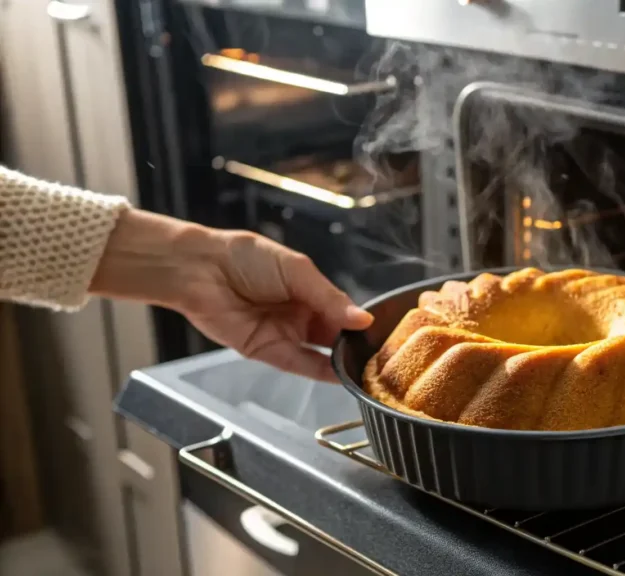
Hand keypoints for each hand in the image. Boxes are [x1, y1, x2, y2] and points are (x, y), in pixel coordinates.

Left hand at [90, 209, 372, 380]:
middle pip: (336, 335)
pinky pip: (300, 365)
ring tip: (369, 369)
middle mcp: (300, 315)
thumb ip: (329, 298)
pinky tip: (343, 376)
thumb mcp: (297, 271)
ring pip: (322, 353)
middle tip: (383, 356)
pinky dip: (322, 372)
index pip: (343, 311)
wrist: (201, 270)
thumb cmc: (245, 258)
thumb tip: (362, 318)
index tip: (385, 334)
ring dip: (343, 361)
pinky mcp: (268, 352)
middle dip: (356, 345)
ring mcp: (285, 335)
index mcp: (309, 291)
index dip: (361, 322)